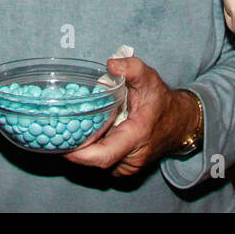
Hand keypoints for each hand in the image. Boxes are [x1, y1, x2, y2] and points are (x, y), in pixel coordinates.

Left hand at [64, 56, 198, 176]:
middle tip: (55, 130)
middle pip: (95, 160)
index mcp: (136, 137)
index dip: (80, 154)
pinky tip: (84, 135)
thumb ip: (132, 68)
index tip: (61, 143)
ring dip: (83, 150)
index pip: (103, 155)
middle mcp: (133, 158)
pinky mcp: (125, 169)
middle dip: (74, 148)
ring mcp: (129, 167)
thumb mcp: (149, 78)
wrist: (179, 123)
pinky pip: (103, 163)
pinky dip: (92, 152)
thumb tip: (111, 64)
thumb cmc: (161, 100)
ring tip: (67, 130)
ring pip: (97, 163)